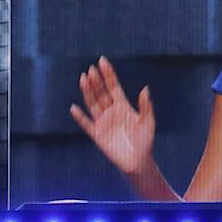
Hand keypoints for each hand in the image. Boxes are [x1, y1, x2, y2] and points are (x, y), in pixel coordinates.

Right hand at [69, 57, 156, 177]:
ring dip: (88, 92)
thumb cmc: (145, 141)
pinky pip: (86, 124)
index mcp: (123, 105)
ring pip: (93, 103)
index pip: (113, 86)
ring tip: (83, 78)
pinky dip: (80, 117)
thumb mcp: (148, 122)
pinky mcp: (97, 134)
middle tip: (91, 69)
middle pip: (101, 92)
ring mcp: (103, 122)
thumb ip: (146, 106)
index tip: (102, 61)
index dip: (108, 74)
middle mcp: (111, 111)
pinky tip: (74, 108)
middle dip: (96, 81)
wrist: (138, 161)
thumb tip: (145, 88)